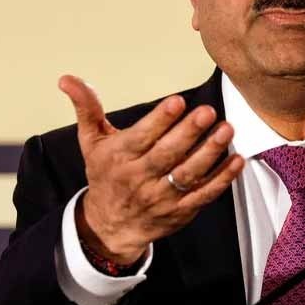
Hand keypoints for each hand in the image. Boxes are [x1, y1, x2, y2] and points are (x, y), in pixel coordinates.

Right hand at [58, 75, 244, 264]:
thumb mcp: (91, 142)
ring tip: (226, 129)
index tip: (178, 101)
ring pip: (188, 175)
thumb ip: (87, 108)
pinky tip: (237, 160)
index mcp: (118, 158)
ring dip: (210, 153)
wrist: (110, 226)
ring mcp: (162, 197)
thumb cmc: (105, 175)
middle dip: (188, 133)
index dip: (160, 120)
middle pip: (166, 155)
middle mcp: (139, 179)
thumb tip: (67, 79)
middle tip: (208, 112)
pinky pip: (204, 195)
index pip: (141, 137)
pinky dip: (222, 179)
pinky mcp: (180, 211)